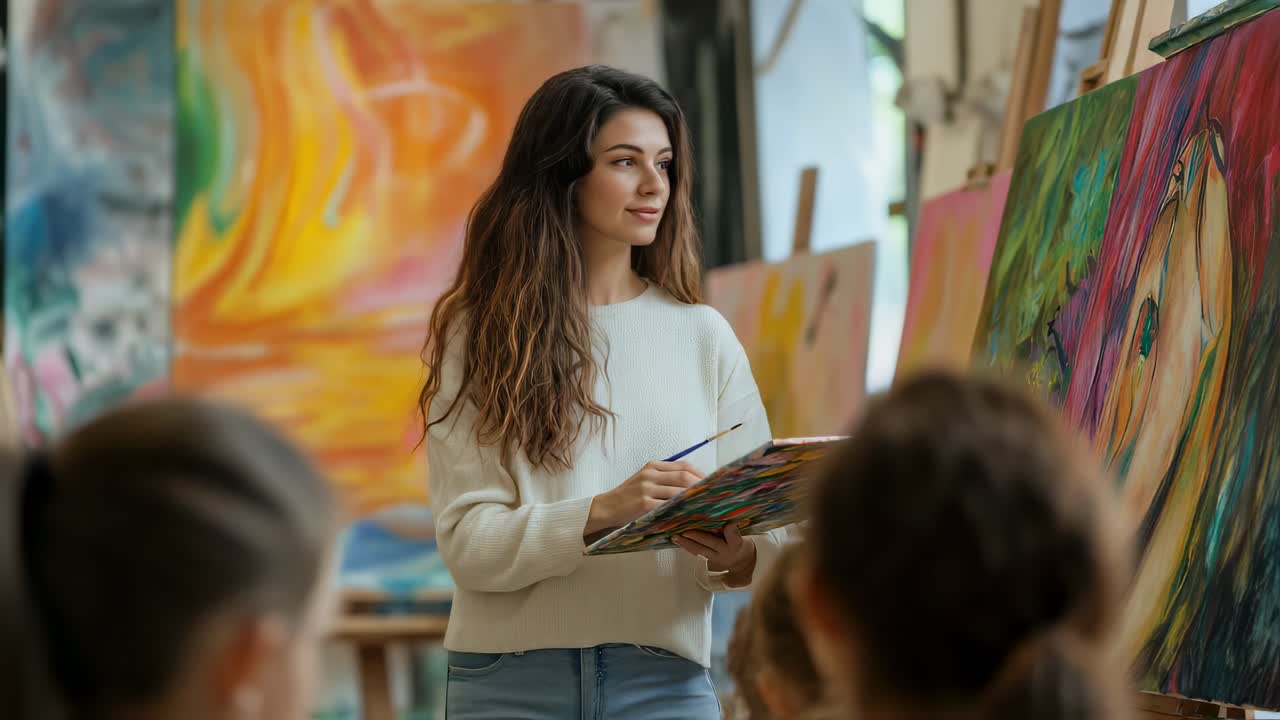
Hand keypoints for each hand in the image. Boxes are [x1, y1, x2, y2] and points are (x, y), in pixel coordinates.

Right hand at [585, 461, 704, 536]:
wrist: (606, 507)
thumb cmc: (628, 497)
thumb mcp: (645, 481)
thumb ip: (665, 480)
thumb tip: (691, 486)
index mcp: (653, 466)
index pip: (684, 466)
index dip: (700, 474)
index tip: (712, 484)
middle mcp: (651, 474)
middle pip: (685, 476)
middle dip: (701, 487)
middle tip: (714, 496)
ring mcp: (647, 488)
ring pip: (679, 491)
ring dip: (694, 500)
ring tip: (706, 507)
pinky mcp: (644, 503)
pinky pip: (668, 506)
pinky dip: (681, 511)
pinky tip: (689, 516)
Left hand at [674, 523, 756, 584]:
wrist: (739, 562)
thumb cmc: (737, 542)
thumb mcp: (740, 535)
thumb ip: (730, 528)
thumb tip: (719, 514)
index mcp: (736, 543)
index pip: (733, 534)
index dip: (730, 528)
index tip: (728, 521)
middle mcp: (725, 551)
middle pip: (712, 543)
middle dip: (698, 537)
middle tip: (686, 532)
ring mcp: (715, 557)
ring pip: (700, 550)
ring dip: (686, 543)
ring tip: (675, 537)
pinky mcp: (707, 560)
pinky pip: (696, 553)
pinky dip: (686, 546)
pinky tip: (677, 540)